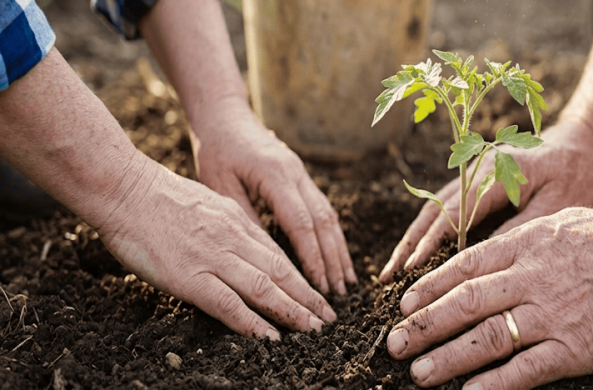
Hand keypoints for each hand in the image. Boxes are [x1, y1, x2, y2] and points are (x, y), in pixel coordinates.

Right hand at [98, 160, 336, 338]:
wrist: (123, 189)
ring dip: (293, 311)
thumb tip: (240, 243)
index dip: (300, 276)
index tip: (316, 292)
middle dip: (308, 296)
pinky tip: (271, 337)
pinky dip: (253, 322)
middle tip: (329, 317)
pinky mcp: (191, 277)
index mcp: (236, 221)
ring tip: (314, 329)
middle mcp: (233, 239)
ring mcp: (214, 258)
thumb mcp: (205, 203)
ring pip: (265, 288)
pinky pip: (230, 304)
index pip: (277, 254)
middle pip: (282, 272)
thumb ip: (225, 224)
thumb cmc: (154, 196)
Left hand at [190, 103, 354, 294]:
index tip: (318, 286)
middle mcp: (296, 174)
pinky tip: (335, 256)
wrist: (224, 115)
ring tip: (346, 280)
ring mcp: (302, 174)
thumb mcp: (219, 186)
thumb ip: (244, 218)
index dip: (312, 257)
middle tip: (340, 292)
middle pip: (323, 221)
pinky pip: (322, 209)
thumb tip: (264, 258)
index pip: (301, 223)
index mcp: (275, 175)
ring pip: (329, 215)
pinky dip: (330, 235)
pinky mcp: (301, 177)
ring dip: (338, 249)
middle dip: (333, 259)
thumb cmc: (216, 150)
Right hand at [380, 122, 592, 281]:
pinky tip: (416, 255)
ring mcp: (471, 174)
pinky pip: (444, 209)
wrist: (582, 144)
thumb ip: (519, 230)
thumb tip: (482, 261)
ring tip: (392, 272)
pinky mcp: (475, 183)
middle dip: (408, 245)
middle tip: (387, 278)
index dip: (430, 243)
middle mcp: (474, 170)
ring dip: (412, 240)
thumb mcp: (557, 205)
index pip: (452, 213)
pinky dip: (427, 232)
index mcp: (492, 172)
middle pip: (432, 211)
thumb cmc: (575, 175)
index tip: (411, 271)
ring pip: (432, 210)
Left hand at [385, 208, 592, 388]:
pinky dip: (494, 383)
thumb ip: (519, 242)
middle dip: (423, 325)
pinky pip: (526, 369)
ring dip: (447, 357)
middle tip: (395, 344)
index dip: (428, 287)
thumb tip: (483, 258)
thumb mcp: (558, 223)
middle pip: (464, 304)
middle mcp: (530, 279)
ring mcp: (551, 315)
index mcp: (525, 246)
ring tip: (419, 372)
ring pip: (486, 338)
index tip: (403, 303)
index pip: (463, 267)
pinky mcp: (574, 348)